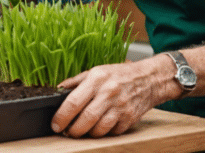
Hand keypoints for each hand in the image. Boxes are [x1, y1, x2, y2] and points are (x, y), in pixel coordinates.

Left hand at [51, 58, 174, 137]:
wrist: (149, 79)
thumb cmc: (119, 74)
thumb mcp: (96, 71)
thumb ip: (76, 81)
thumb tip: (58, 90)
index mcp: (96, 79)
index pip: (73, 102)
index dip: (61, 116)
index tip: (55, 124)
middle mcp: (108, 93)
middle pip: (86, 119)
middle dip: (73, 130)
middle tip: (67, 131)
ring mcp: (121, 107)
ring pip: (99, 129)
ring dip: (87, 133)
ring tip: (82, 130)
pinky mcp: (130, 118)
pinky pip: (112, 132)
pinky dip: (103, 133)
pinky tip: (100, 126)